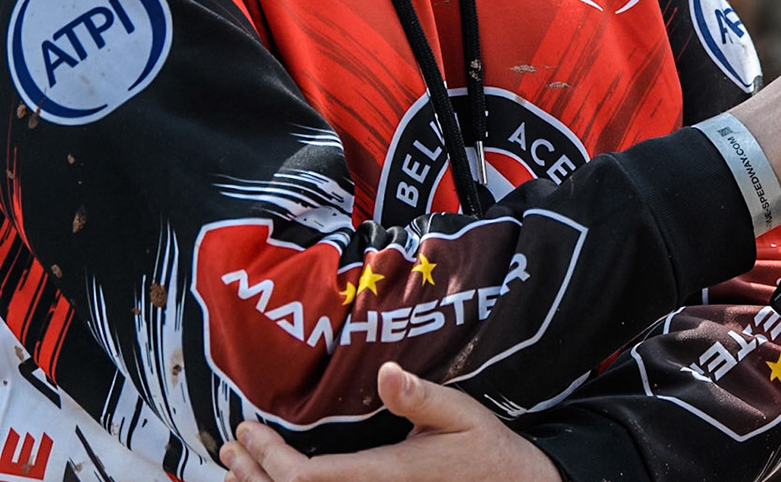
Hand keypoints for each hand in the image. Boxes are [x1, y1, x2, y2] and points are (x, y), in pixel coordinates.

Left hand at [219, 362, 558, 481]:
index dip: (267, 460)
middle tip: (232, 446)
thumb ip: (421, 397)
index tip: (247, 430)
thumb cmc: (485, 450)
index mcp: (385, 476)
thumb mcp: (462, 413)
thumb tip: (387, 371)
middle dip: (253, 474)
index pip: (306, 480)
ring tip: (239, 467)